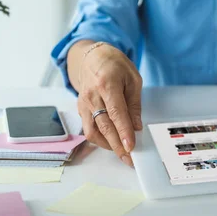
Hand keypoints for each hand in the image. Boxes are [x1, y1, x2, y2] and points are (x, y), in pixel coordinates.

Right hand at [75, 42, 142, 166]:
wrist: (92, 56)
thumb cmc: (115, 65)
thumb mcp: (133, 79)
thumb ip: (134, 104)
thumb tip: (136, 127)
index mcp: (107, 84)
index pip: (116, 113)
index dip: (123, 132)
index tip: (131, 147)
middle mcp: (92, 96)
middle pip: (104, 126)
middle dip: (117, 146)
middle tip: (129, 159)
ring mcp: (83, 103)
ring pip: (92, 131)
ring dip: (107, 145)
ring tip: (122, 153)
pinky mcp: (80, 109)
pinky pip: (88, 128)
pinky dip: (100, 138)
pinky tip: (111, 142)